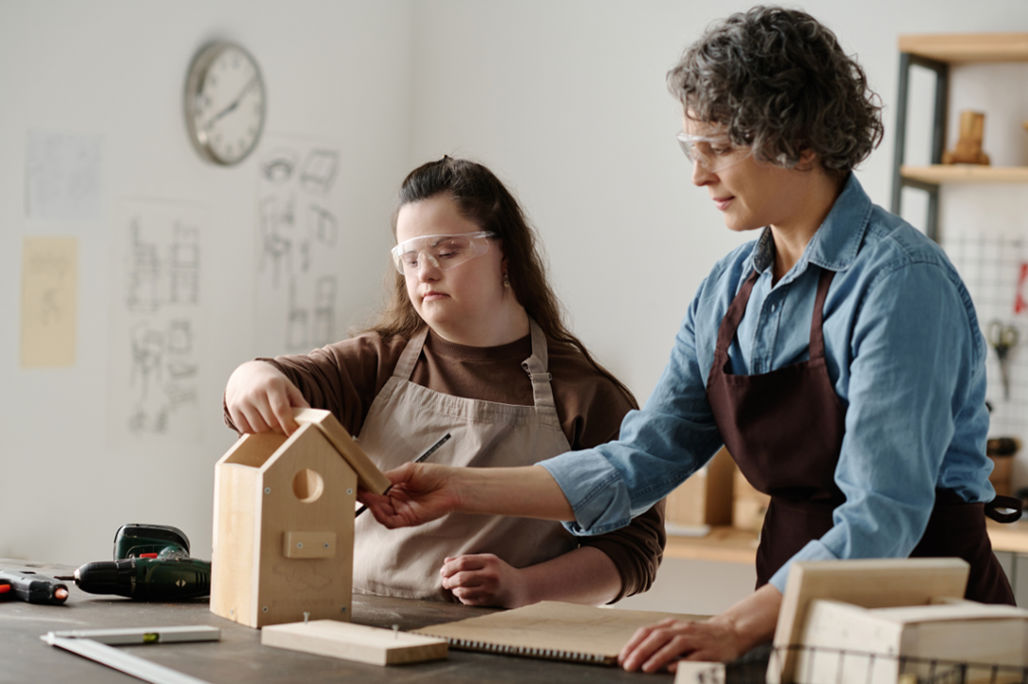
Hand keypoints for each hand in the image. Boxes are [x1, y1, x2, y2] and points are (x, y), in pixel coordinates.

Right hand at [224, 360, 308, 433]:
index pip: (281, 410)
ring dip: (266, 429)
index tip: (293, 434)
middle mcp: (255, 392)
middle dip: (279, 427)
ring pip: (258, 428)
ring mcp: (242, 400)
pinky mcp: (232, 408)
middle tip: (282, 424)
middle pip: (270, 422)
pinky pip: (245, 429)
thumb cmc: (273, 383)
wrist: (248, 374)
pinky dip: (253, 430)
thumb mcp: (288, 387)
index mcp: (272, 384)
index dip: (288, 425)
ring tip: (269, 420)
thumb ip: (300, 402)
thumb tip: (311, 421)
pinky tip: (258, 420)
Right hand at [358, 463, 461, 527]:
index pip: (375, 489)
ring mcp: (401, 510)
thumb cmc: (435, 475)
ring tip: (365, 496)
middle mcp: (396, 500)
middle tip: (354, 490)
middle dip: (364, 496)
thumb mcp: (408, 470)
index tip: (355, 482)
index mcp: (395, 487)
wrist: (452, 485)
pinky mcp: (408, 519)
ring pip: (379, 512)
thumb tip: (372, 477)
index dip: (365, 487)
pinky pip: (390, 521)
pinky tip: (377, 506)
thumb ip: (389, 476)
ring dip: (371, 505)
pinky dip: (381, 515)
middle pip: (374, 501)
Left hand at [440, 553, 529, 607]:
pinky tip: (462, 594)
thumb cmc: (499, 571)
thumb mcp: (486, 560)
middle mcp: (491, 575)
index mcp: (490, 561)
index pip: (463, 562)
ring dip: (453, 590)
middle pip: (461, 577)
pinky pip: (468, 601)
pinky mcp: (489, 602)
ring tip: (453, 588)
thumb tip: (446, 562)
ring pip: (463, 591)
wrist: (518, 588)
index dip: (449, 567)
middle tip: (445, 581)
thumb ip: (466, 559)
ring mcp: (490, 590)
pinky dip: (461, 598)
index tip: (443, 571)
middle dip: (448, 580)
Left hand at [618, 617, 748, 672]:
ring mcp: (697, 639)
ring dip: (659, 656)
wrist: (730, 631)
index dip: (633, 644)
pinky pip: (695, 657)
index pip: (647, 631)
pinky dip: (683, 662)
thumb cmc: (699, 636)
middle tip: (628, 665)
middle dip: (641, 651)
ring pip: (675, 644)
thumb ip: (659, 641)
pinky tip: (672, 669)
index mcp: (672, 625)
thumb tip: (635, 654)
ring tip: (645, 668)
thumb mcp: (677, 633)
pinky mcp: (710, 651)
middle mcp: (682, 629)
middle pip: (658, 636)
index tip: (622, 658)